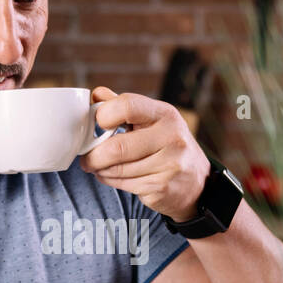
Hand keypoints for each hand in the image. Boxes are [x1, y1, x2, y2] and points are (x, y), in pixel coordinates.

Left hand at [80, 86, 210, 222]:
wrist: (195, 182)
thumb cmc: (166, 146)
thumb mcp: (152, 121)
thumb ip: (123, 107)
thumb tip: (96, 95)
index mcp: (165, 114)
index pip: (127, 105)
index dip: (103, 115)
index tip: (97, 124)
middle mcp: (171, 137)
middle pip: (117, 147)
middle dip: (94, 155)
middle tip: (86, 158)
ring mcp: (169, 165)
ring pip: (117, 169)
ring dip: (100, 170)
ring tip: (99, 167)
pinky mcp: (162, 188)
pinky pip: (124, 185)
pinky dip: (111, 181)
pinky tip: (113, 177)